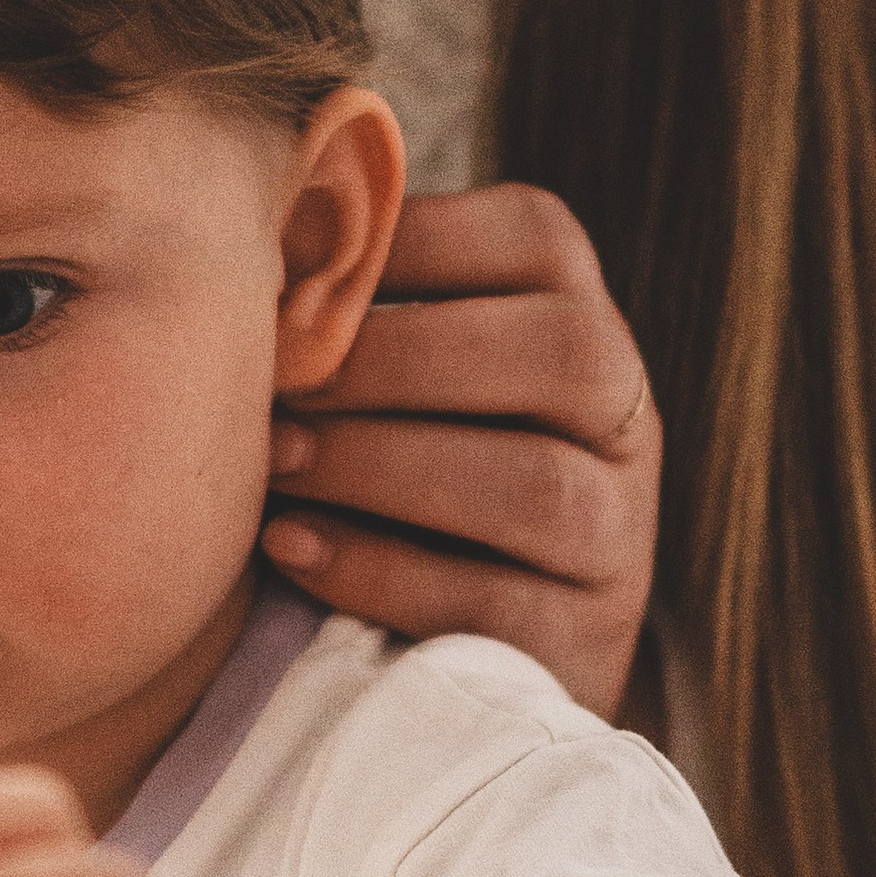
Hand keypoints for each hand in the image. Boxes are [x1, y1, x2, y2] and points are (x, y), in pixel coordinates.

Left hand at [259, 186, 658, 721]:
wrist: (458, 652)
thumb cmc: (393, 466)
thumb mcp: (395, 372)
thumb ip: (352, 302)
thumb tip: (250, 224)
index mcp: (579, 315)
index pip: (537, 234)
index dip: (410, 238)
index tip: (287, 266)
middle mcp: (625, 416)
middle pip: (556, 352)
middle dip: (393, 361)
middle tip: (273, 381)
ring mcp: (622, 536)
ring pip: (536, 484)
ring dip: (380, 466)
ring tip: (272, 464)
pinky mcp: (584, 641)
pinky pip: (495, 604)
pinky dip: (378, 571)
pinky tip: (291, 547)